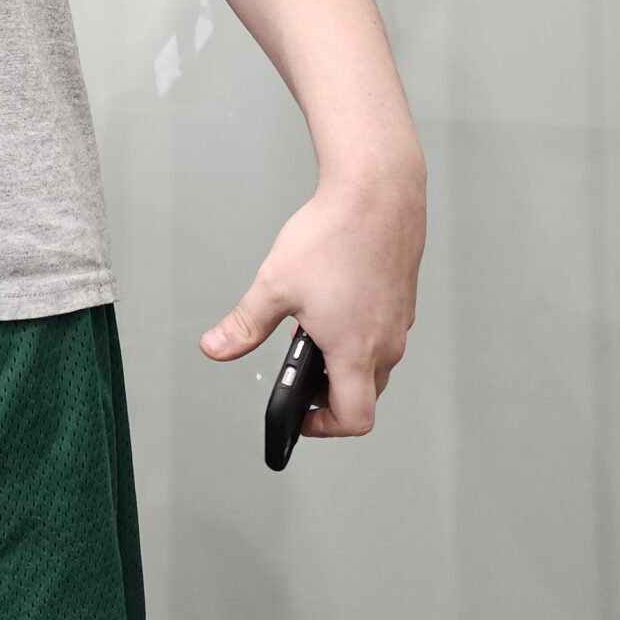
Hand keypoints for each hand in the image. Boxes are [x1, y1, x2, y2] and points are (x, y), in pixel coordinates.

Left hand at [200, 160, 423, 437]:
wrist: (377, 192)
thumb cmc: (335, 235)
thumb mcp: (275, 284)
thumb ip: (245, 325)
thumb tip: (216, 348)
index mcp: (356, 351)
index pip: (354, 418)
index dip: (325, 427)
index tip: (301, 416)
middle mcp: (386, 342)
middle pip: (365, 393)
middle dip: (331, 394)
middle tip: (301, 373)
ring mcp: (399, 319)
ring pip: (376, 362)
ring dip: (346, 361)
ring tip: (313, 330)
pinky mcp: (402, 297)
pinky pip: (383, 332)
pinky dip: (360, 333)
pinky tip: (333, 301)